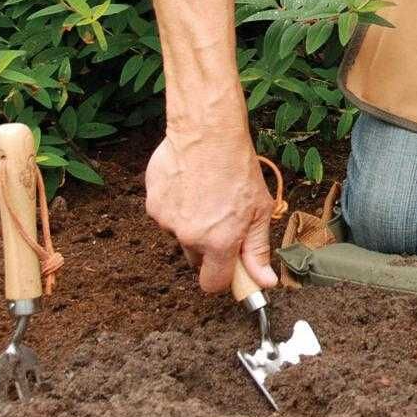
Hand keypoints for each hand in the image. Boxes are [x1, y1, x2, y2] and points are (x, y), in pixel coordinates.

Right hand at [145, 132, 278, 293]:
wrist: (208, 133)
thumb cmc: (238, 168)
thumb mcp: (260, 210)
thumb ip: (257, 250)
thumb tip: (264, 282)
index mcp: (218, 242)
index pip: (212, 284)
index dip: (222, 278)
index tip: (229, 266)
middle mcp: (189, 236)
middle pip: (196, 259)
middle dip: (208, 247)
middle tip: (222, 218)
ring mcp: (167, 220)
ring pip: (180, 234)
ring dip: (191, 224)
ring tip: (206, 194)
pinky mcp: (152, 204)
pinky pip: (166, 215)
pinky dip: (176, 206)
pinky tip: (190, 184)